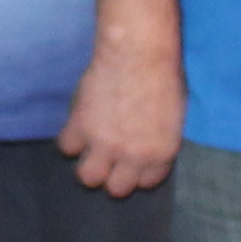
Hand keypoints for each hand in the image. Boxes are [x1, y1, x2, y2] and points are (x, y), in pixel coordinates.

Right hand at [57, 28, 183, 195]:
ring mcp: (105, 144)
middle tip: (110, 157)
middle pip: (116, 189)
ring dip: (89, 164)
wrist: (138, 52)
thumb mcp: (173, 116)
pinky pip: (67, 147)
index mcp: (161, 153)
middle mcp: (133, 156)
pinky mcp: (81, 127)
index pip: (146, 182)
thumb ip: (158, 138)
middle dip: (113, 175)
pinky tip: (78, 126)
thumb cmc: (163, 74)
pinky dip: (71, 138)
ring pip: (88, 177)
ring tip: (90, 148)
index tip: (132, 161)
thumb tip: (144, 144)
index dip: (137, 171)